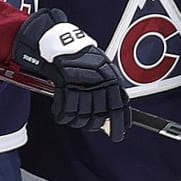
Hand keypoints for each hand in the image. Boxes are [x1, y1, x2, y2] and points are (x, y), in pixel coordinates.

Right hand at [14, 8, 130, 140]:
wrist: (65, 46)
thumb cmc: (86, 59)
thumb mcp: (105, 70)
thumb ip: (112, 91)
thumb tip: (116, 114)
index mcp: (111, 80)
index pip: (119, 108)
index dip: (119, 125)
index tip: (118, 135)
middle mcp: (98, 84)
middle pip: (98, 118)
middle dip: (93, 125)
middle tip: (89, 124)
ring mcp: (82, 86)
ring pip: (81, 117)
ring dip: (76, 121)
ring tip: (73, 117)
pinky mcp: (65, 87)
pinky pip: (65, 111)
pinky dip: (62, 115)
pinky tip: (61, 113)